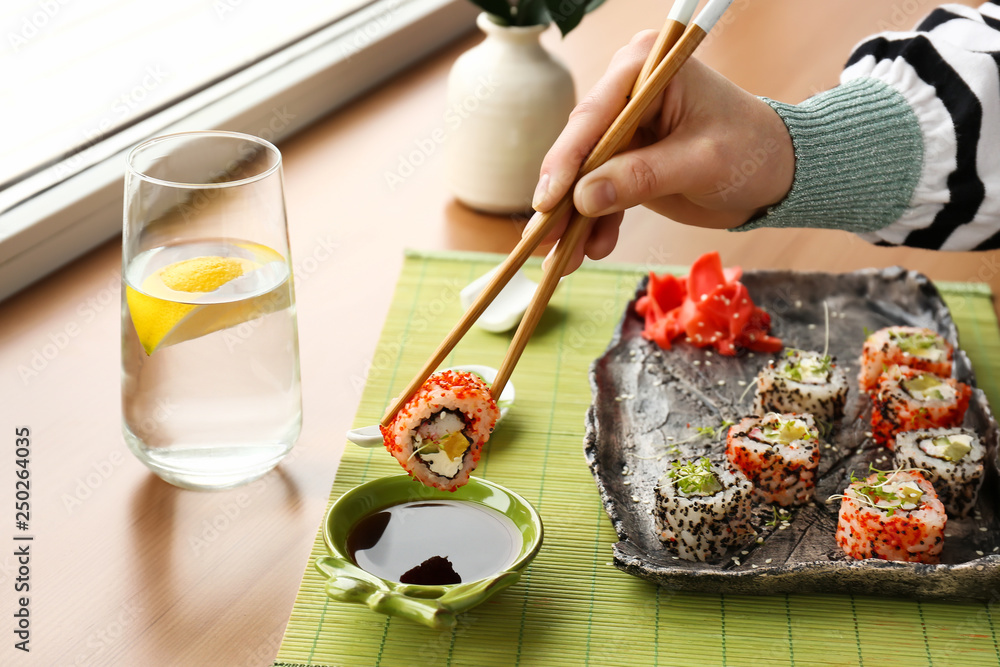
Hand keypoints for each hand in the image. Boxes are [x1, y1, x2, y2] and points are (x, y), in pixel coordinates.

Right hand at [526, 30, 794, 273]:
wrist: (778, 173)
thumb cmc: (750, 152)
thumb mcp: (700, 164)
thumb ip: (641, 178)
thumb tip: (583, 198)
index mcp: (646, 70)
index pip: (594, 117)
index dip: (566, 161)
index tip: (547, 200)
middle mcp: (627, 94)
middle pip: (579, 149)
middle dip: (561, 198)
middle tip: (542, 238)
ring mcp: (624, 130)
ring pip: (583, 178)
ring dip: (573, 220)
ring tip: (562, 260)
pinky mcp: (627, 162)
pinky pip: (600, 195)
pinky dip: (594, 225)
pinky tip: (591, 251)